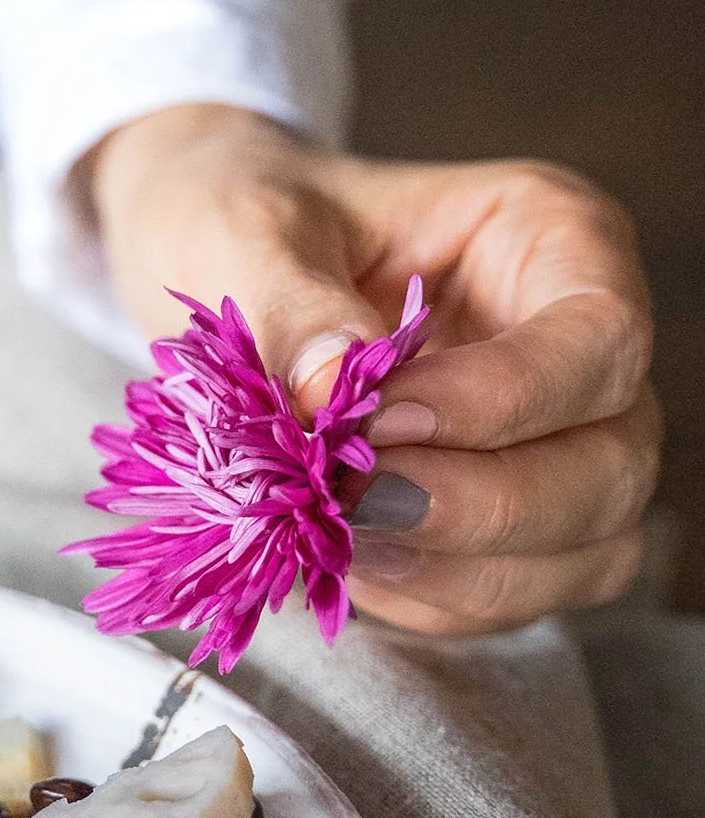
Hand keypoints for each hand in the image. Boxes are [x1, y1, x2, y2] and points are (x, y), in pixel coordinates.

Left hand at [88, 105, 659, 635]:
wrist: (206, 263)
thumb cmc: (245, 220)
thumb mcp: (239, 229)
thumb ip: (288, 304)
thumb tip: (335, 386)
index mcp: (552, 238)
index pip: (597, 339)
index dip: (506, 399)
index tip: (379, 423)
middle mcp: (579, 348)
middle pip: (611, 462)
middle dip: (488, 506)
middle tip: (354, 504)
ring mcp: (559, 443)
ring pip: (585, 549)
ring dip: (463, 569)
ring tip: (338, 539)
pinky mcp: (512, 525)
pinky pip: (512, 595)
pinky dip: (432, 598)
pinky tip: (345, 564)